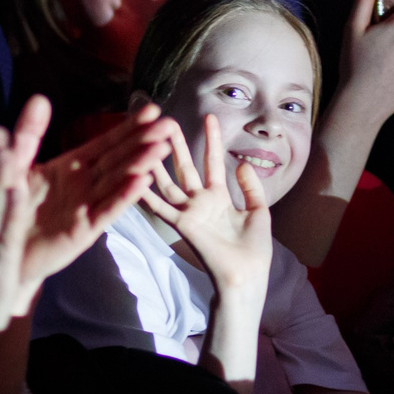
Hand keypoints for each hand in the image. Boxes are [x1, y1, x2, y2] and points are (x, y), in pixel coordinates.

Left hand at [7, 98, 174, 303]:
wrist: (0, 246)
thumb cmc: (9, 206)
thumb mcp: (15, 162)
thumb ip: (28, 133)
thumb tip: (39, 98)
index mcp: (72, 167)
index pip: (106, 142)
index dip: (128, 127)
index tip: (151, 110)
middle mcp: (84, 185)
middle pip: (119, 159)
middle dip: (144, 141)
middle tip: (170, 124)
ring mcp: (86, 207)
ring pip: (118, 182)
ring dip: (140, 165)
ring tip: (162, 148)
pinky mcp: (82, 231)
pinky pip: (105, 211)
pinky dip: (123, 197)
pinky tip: (142, 182)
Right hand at [138, 113, 271, 297]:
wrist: (246, 275)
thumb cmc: (254, 249)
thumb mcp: (259, 212)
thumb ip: (251, 188)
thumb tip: (242, 165)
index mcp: (220, 198)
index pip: (213, 162)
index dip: (212, 140)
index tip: (210, 118)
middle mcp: (200, 202)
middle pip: (186, 167)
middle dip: (177, 145)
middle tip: (168, 121)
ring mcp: (189, 213)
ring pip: (169, 183)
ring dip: (158, 162)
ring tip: (149, 141)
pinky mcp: (182, 225)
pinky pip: (161, 208)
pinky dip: (146, 195)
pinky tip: (134, 179)